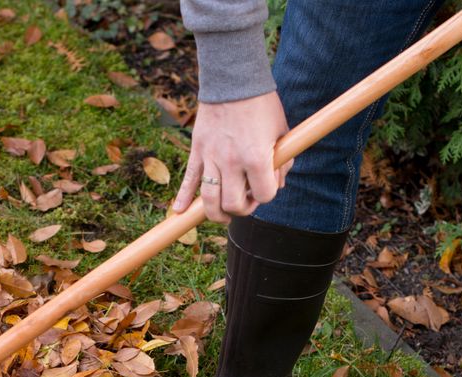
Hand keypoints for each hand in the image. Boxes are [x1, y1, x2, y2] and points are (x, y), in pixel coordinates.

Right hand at [173, 91, 291, 222]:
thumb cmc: (262, 104)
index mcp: (256, 157)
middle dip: (243, 208)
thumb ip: (282, 161)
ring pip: (209, 200)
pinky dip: (182, 197)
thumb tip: (277, 183)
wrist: (233, 79)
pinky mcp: (197, 150)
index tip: (268, 182)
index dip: (268, 193)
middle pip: (234, 205)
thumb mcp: (281, 132)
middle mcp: (232, 162)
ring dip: (216, 213)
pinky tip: (179, 211)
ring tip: (222, 214)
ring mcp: (212, 157)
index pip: (264, 195)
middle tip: (247, 198)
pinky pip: (188, 179)